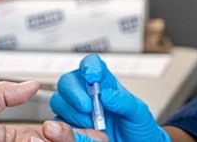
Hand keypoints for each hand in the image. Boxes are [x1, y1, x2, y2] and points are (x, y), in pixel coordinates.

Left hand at [0, 80, 107, 141]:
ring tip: (52, 132)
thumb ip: (1, 95)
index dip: (72, 126)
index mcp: (15, 139)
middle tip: (58, 128)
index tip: (87, 118)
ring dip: (67, 139)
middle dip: (74, 133)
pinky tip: (61, 139)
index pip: (53, 133)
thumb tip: (30, 84)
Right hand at [50, 55, 169, 141]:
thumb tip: (106, 94)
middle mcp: (87, 94)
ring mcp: (76, 110)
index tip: (92, 76)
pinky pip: (58, 122)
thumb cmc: (138, 128)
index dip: (89, 66)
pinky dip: (66, 126)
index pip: (91, 64)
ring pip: (58, 100)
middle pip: (68, 81)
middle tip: (88, 107)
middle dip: (74, 92)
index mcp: (105, 83)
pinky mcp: (70, 127)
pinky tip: (83, 132)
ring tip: (91, 124)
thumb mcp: (138, 113)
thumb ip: (124, 101)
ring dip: (72, 111)